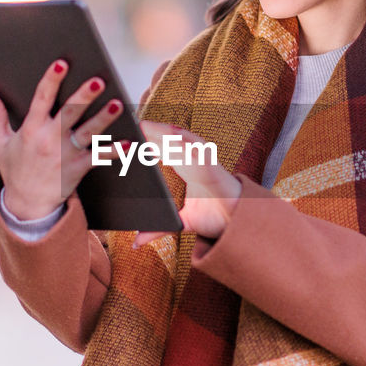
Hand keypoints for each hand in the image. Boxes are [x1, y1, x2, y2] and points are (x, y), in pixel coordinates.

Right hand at [0, 60, 123, 219]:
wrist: (27, 205)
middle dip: (84, 97)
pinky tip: (129, 142)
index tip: (61, 63)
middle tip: (99, 81)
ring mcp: (66, 155)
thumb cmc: (14, 168)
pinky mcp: (79, 168)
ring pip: (88, 133)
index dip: (51, 81)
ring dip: (104, 119)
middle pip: (69, 114)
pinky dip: (115, 151)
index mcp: (30, 129)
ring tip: (118, 104)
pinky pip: (99, 158)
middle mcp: (49, 140)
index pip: (41, 100)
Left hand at [134, 121, 240, 247]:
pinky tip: (169, 137)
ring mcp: (205, 162)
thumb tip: (137, 242)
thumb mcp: (182, 223)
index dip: (146, 141)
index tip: (127, 136)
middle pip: (169, 140)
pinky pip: (198, 151)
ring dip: (163, 132)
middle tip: (128, 124)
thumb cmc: (216, 218)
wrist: (239, 225)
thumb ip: (160, 229)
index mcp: (186, 168)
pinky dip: (184, 142)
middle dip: (150, 131)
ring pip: (182, 140)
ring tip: (143, 125)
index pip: (163, 149)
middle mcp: (194, 161)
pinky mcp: (214, 168)